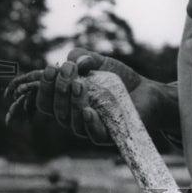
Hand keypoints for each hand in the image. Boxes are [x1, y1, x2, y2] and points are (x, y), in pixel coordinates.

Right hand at [5, 48, 158, 145]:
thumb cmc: (120, 80)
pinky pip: (94, 135)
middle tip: (69, 70)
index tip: (51, 68)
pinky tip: (89, 110)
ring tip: (79, 84)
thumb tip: (74, 60)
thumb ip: (84, 56)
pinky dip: (89, 124)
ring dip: (73, 103)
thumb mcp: (100, 62)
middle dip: (59, 89)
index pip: (46, 101)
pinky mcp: (110, 135)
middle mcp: (75, 118)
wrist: (148, 92)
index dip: (44, 87)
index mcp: (68, 103)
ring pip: (72, 122)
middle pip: (56, 110)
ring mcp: (92, 128)